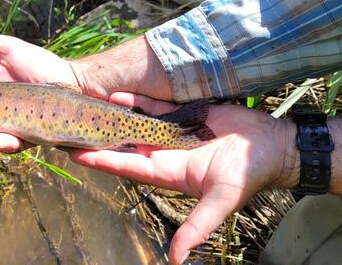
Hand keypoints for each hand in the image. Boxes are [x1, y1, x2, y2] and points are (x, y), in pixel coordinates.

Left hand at [69, 92, 295, 264]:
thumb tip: (176, 260)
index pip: (125, 166)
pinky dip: (136, 101)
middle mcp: (163, 153)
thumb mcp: (221, 201)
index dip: (100, 160)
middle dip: (98, 136)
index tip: (73, 153)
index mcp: (166, 172)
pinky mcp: (183, 114)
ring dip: (112, 116)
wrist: (272, 146)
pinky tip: (116, 93)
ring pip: (134, 123)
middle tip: (70, 124)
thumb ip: (197, 226)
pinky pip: (153, 107)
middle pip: (122, 144)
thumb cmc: (247, 175)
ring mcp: (170, 133)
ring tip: (86, 105)